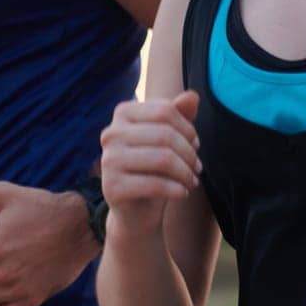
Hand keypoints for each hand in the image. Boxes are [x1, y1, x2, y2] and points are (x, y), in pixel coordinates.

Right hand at [98, 91, 201, 234]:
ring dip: (185, 172)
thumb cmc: (155, 167)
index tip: (195, 144)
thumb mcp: (169, 138)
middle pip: (165, 134)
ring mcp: (108, 160)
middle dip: (189, 153)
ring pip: (162, 159)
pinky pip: (154, 184)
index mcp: (123, 113)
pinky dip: (176, 189)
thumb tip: (193, 95)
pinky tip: (183, 193)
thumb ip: (180, 114)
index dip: (188, 128)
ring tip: (192, 181)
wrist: (136, 209)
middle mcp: (111, 133)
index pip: (165, 110)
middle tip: (197, 168)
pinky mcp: (111, 187)